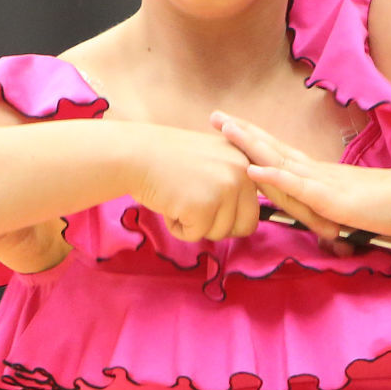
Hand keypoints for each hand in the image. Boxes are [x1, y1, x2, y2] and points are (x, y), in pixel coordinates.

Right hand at [126, 122, 262, 241]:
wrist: (136, 154)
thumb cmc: (170, 161)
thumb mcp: (213, 161)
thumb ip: (234, 183)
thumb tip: (248, 224)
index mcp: (246, 162)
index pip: (254, 209)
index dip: (230, 217)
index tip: (207, 205)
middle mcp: (242, 173)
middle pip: (245, 226)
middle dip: (217, 226)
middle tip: (193, 208)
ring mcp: (225, 189)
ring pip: (220, 233)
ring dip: (195, 225)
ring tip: (178, 198)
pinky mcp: (204, 206)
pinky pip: (196, 235)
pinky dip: (178, 227)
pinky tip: (168, 203)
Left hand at [212, 113, 390, 238]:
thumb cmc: (389, 204)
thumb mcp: (350, 205)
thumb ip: (330, 205)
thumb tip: (316, 211)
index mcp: (318, 175)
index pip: (280, 154)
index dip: (255, 140)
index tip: (231, 126)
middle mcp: (316, 173)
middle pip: (273, 149)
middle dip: (242, 133)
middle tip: (215, 116)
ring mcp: (322, 183)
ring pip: (280, 161)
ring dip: (251, 146)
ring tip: (226, 131)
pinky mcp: (331, 198)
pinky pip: (298, 187)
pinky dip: (274, 178)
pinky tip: (253, 170)